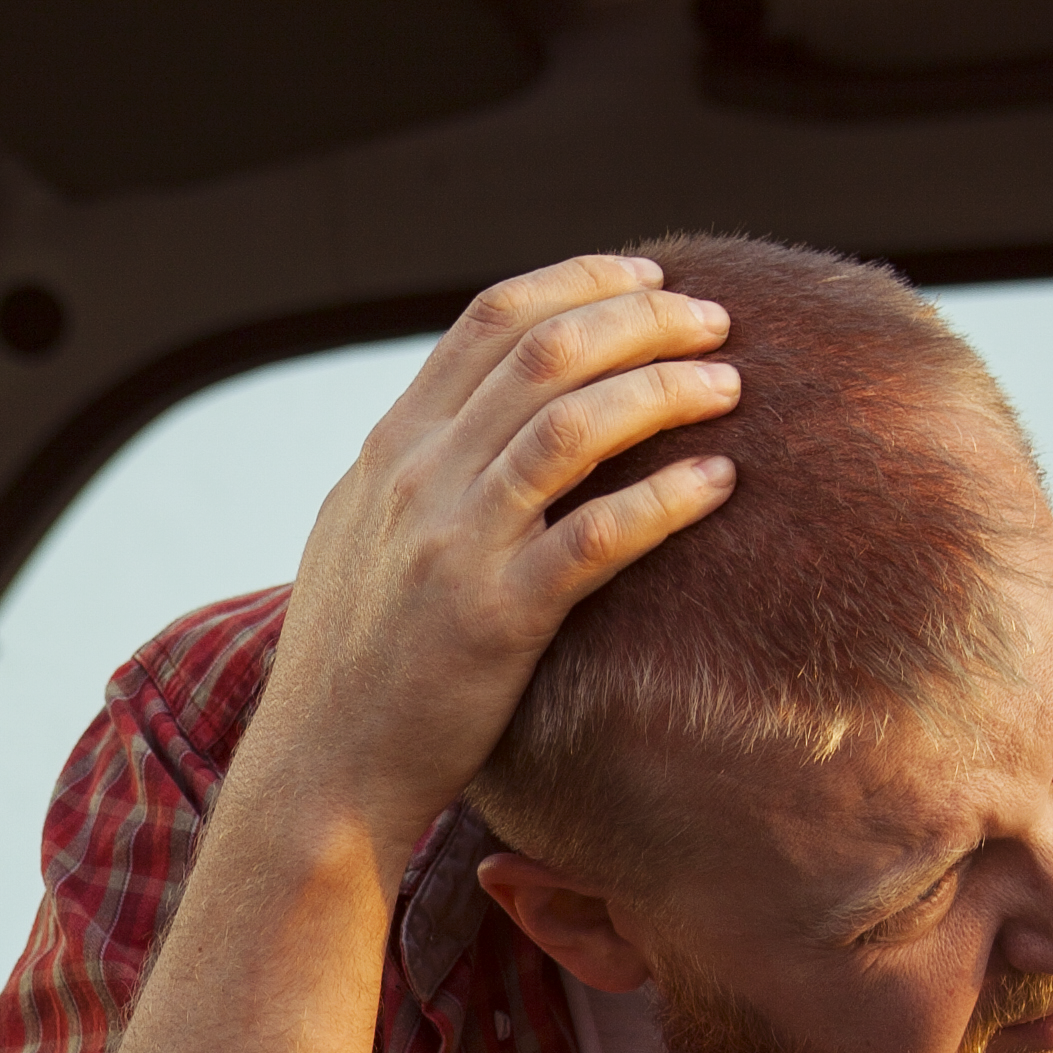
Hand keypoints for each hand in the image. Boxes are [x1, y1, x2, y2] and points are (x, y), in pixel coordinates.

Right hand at [234, 255, 744, 861]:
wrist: (322, 771)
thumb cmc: (354, 663)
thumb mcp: (359, 536)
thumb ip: (415, 469)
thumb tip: (476, 416)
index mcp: (392, 448)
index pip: (492, 320)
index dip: (581, 284)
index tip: (647, 281)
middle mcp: (419, 479)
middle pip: (547, 353)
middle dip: (644, 321)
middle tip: (715, 321)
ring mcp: (455, 546)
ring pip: (574, 425)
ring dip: (665, 389)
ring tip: (729, 387)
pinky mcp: (496, 619)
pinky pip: (597, 535)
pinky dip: (666, 497)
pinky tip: (719, 481)